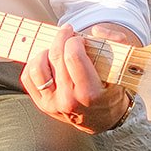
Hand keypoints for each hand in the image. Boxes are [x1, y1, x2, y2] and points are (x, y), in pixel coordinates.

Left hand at [20, 23, 138, 132]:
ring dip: (46, 52)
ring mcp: (52, 103)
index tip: (79, 38)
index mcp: (89, 93)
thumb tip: (96, 31)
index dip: (74, 40)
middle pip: (56, 57)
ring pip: (37, 67)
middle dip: (62, 39)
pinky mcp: (42, 104)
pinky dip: (34, 64)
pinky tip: (47, 61)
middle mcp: (68, 100)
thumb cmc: (112, 91)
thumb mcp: (122, 69)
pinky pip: (28, 77)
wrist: (104, 119)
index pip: (73, 57)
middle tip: (68, 35)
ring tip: (57, 50)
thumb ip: (116, 44)